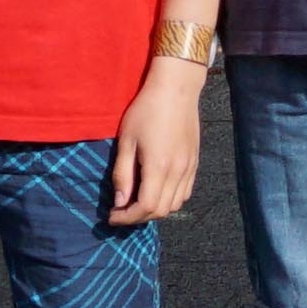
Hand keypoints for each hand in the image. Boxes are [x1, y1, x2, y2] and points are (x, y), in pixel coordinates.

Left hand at [109, 59, 205, 224]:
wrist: (176, 90)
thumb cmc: (146, 111)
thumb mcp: (126, 141)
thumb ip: (123, 174)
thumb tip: (119, 201)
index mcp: (158, 166)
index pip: (145, 207)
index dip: (127, 217)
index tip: (111, 215)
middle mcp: (177, 171)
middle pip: (161, 210)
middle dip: (138, 217)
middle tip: (120, 210)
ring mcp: (189, 167)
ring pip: (175, 204)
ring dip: (155, 210)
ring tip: (137, 202)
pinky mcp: (195, 162)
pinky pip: (185, 192)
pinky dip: (170, 200)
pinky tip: (156, 191)